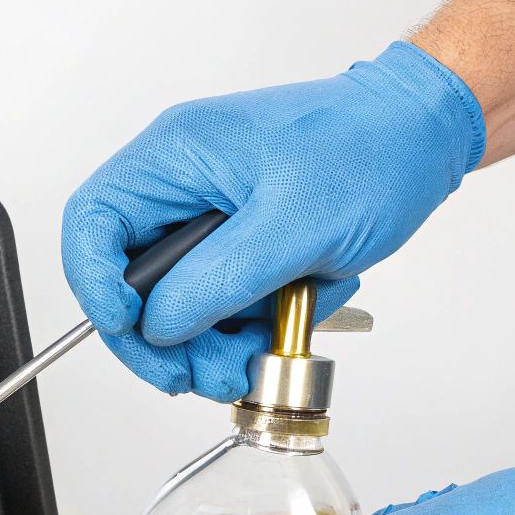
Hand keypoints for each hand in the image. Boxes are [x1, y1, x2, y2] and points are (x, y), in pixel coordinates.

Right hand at [62, 41, 485, 401]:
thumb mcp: (294, 223)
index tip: (131, 329)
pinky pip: (219, 303)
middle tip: (198, 374)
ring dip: (210, 345)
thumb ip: (218, 280)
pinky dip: (246, 329)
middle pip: (129, 280)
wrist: (423, 140)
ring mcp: (209, 218)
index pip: (92, 224)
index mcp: (175, 157)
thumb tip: (158, 326)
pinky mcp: (238, 245)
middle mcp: (181, 186)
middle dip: (163, 339)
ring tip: (253, 360)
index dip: (96, 285)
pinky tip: (283, 324)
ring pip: (176, 305)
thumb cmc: (371, 150)